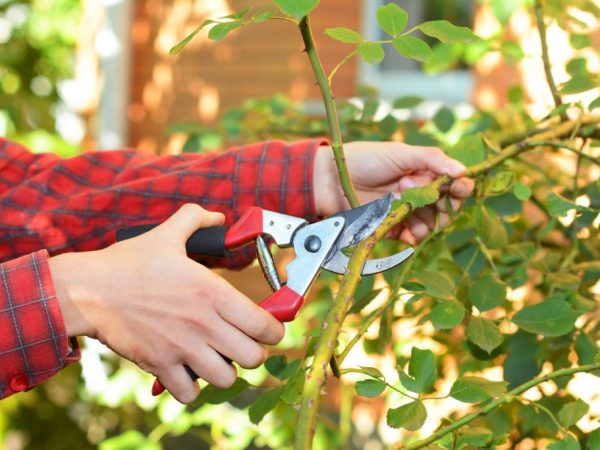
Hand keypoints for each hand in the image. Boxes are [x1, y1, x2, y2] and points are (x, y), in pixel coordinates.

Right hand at [49, 204, 283, 403]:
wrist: (89, 290)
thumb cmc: (129, 263)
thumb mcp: (167, 234)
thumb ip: (196, 219)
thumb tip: (218, 216)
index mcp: (213, 292)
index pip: (264, 325)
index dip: (274, 331)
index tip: (269, 330)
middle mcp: (204, 323)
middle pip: (253, 357)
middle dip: (253, 353)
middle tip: (242, 345)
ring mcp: (182, 347)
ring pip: (226, 379)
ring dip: (225, 372)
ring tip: (216, 359)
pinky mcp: (160, 365)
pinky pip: (189, 394)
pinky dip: (192, 388)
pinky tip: (187, 372)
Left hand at [313, 141, 474, 243]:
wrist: (332, 179)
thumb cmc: (365, 159)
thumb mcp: (401, 153)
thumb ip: (432, 159)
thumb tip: (463, 170)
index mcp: (425, 173)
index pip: (454, 185)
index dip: (460, 188)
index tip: (457, 186)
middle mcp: (420, 194)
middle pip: (447, 209)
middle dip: (437, 201)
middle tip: (409, 186)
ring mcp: (407, 213)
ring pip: (432, 225)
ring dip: (422, 215)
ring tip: (397, 198)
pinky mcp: (394, 228)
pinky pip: (414, 237)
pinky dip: (413, 233)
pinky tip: (402, 222)